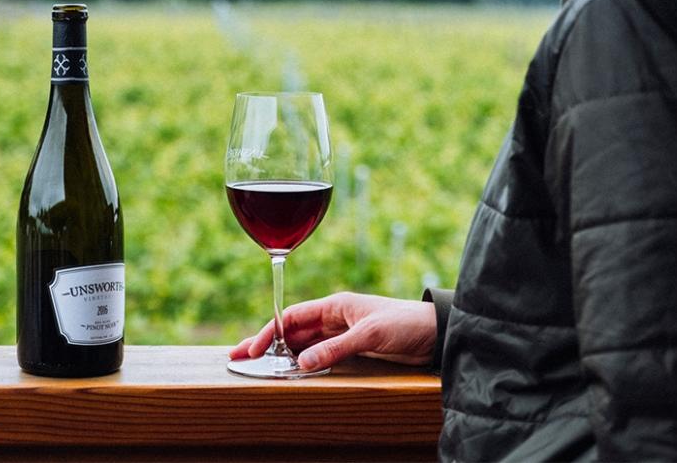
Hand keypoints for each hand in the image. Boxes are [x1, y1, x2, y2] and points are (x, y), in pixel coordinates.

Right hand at [229, 292, 436, 371]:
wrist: (434, 333)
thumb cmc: (405, 323)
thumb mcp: (369, 334)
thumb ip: (335, 348)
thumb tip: (301, 363)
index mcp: (336, 305)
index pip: (293, 316)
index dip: (269, 331)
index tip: (252, 349)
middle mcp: (336, 317)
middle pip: (293, 330)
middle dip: (267, 343)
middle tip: (242, 358)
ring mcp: (343, 333)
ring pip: (304, 343)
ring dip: (283, 354)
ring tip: (261, 368)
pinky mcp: (353, 348)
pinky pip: (321, 354)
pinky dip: (304, 362)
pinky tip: (293, 372)